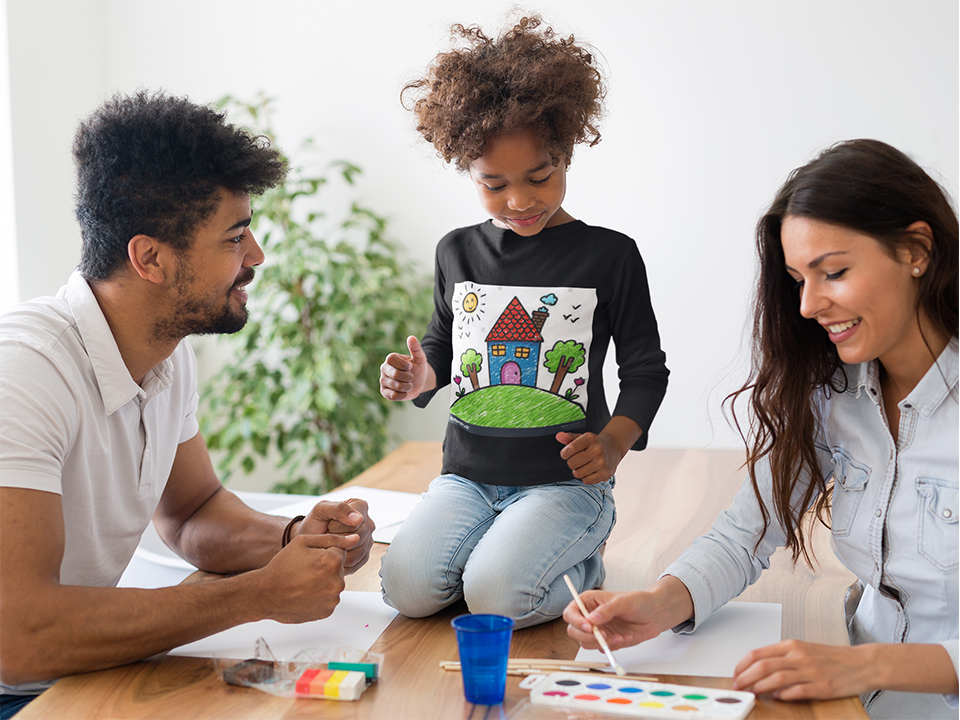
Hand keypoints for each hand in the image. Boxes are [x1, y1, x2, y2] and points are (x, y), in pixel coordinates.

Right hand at [257, 533, 354, 622]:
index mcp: (332, 562)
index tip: (311, 558)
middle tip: (305, 571)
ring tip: (303, 582)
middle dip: (325, 568)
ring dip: (323, 582)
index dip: (324, 552)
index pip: (340, 551)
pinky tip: (305, 593)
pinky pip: (329, 599)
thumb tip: (354, 538)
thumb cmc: (281, 568)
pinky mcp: (327, 611)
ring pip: (333, 584)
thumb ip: (332, 538)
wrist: (266, 594)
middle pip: (338, 569)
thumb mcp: (303, 542)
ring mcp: (332, 599)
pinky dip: (320, 596)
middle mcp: (336, 582)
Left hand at [296, 499, 374, 574]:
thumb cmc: (314, 523)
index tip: (328, 525)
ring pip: (357, 553)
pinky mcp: (364, 556)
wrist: (309, 540)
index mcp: (360, 507)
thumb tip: (359, 518)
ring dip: (338, 551)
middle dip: (337, 540)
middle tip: (327, 536)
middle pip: (358, 538)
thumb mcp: (321, 510)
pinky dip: (341, 561)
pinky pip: (356, 563)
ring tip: (330, 544)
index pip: (355, 522)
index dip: (337, 526)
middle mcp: (368, 523)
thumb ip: (339, 509)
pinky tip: (334, 553)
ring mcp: (368, 540)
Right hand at [380, 336, 429, 400]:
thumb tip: (412, 337)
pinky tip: (405, 391)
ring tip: (409, 384)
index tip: (410, 367)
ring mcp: (383, 381)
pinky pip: (393, 396)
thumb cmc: (418, 368)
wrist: (419, 382)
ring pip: (396, 386)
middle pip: (394, 374)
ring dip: (408, 386)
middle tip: (411, 377)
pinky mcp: (384, 392)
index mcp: (390, 359)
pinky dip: (403, 395)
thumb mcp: (420, 358)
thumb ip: (416, 348)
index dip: (403, 364)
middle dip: (408, 377)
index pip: (391, 359)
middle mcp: (384, 369)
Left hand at [556, 431, 624, 484]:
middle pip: (572, 463)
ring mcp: (602, 462)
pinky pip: (586, 481)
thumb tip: (559, 436)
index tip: (566, 453)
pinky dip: (585, 477)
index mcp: (590, 439)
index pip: (570, 449)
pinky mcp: (606, 473)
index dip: (564, 454)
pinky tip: (590, 470)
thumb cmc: (594, 443)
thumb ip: (569, 438)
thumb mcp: (582, 437)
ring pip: (578, 474)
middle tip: (577, 459)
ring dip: (578, 471)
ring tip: (584, 465)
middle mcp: (597, 450)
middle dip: (571, 463)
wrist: (614, 447)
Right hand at [563, 590, 667, 649]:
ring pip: (586, 643)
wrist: (655, 614)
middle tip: (603, 636)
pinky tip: (625, 637)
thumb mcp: (623, 602)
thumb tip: (591, 619)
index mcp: (589, 601)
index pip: (571, 612)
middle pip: (574, 631)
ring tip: (619, 637)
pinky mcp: (607, 640)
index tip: (589, 627)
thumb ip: (607, 610)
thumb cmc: (639, 601)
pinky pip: (602, 649)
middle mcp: (590, 616)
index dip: (576, 621)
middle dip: (587, 636)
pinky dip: (614, 646)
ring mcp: (598, 629)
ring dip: (602, 643)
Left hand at [733, 640, 873, 700]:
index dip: (742, 665)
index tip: (735, 673)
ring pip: (776, 678)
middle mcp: (799, 656)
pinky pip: (797, 691)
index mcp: (792, 645)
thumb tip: (760, 667)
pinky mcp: (821, 687)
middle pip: (763, 666)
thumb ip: (783, 657)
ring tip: (752, 692)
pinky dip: (783, 695)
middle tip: (737, 686)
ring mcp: (810, 672)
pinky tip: (777, 697)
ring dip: (760, 687)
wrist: (862, 663)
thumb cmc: (832, 658)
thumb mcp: (804, 650)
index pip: (758, 653)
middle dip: (745, 677)